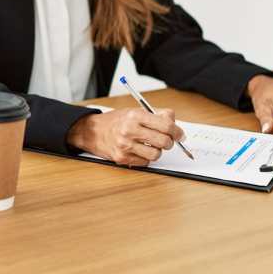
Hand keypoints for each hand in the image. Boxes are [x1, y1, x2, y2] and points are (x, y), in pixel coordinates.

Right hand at [67, 107, 185, 166]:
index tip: (180, 135)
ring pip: (156, 154)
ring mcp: (125, 146)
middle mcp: (129, 130)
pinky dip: (145, 157)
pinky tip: (139, 150)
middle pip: (164, 142)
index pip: (166, 126)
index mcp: (135, 116)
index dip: (177, 132)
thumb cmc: (116, 121)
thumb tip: (175, 125)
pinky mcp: (122, 158)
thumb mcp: (135, 111)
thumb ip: (157, 115)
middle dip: (169, 142)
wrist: (93, 131)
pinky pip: (145, 162)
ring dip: (157, 151)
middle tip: (166, 141)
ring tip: (150, 145)